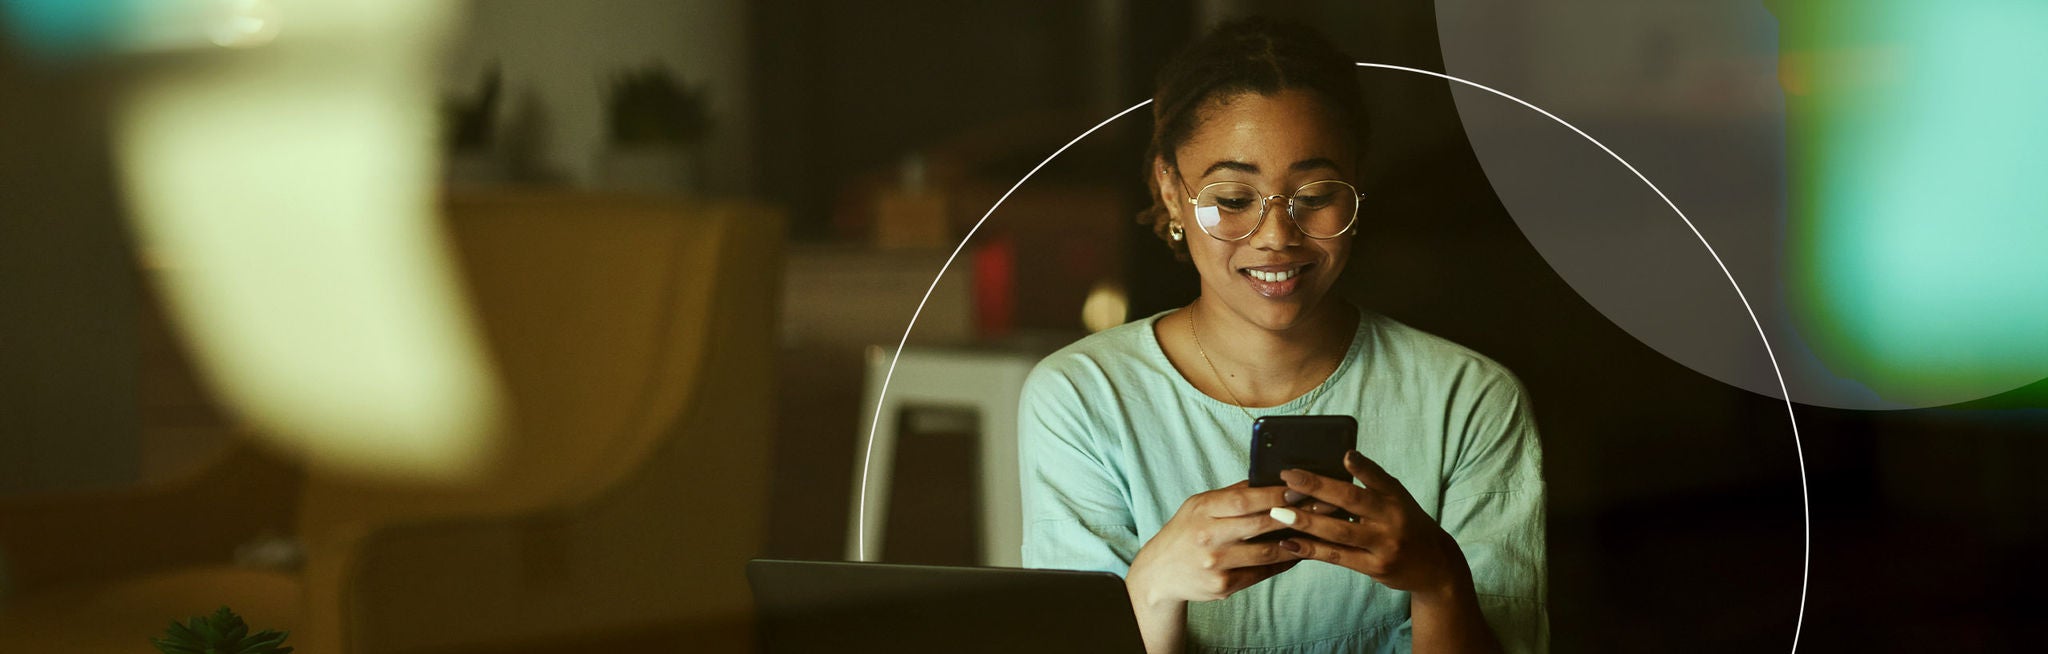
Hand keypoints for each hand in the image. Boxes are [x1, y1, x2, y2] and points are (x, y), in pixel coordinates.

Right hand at [1127, 481, 1303, 606]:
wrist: (1159, 572)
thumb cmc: (1186, 531)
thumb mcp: (1200, 505)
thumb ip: (1232, 494)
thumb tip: (1270, 479)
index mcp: (1203, 510)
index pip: (1245, 499)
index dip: (1276, 494)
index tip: (1303, 488)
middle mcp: (1208, 537)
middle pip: (1261, 525)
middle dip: (1295, 515)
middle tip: (1324, 508)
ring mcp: (1216, 564)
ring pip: (1267, 553)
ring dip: (1297, 542)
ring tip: (1318, 532)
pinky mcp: (1223, 586)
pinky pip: (1262, 573)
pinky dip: (1284, 562)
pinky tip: (1299, 552)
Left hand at [1271, 451, 1472, 598]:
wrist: (1435, 565)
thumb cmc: (1406, 523)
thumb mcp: (1398, 498)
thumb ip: (1373, 479)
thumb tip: (1344, 456)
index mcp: (1396, 498)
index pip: (1377, 477)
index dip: (1361, 466)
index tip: (1343, 454)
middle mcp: (1392, 520)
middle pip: (1353, 501)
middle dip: (1317, 488)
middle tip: (1288, 478)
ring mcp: (1384, 546)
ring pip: (1340, 532)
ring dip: (1306, 521)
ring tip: (1279, 513)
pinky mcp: (1375, 568)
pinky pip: (1337, 557)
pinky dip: (1311, 549)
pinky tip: (1289, 542)